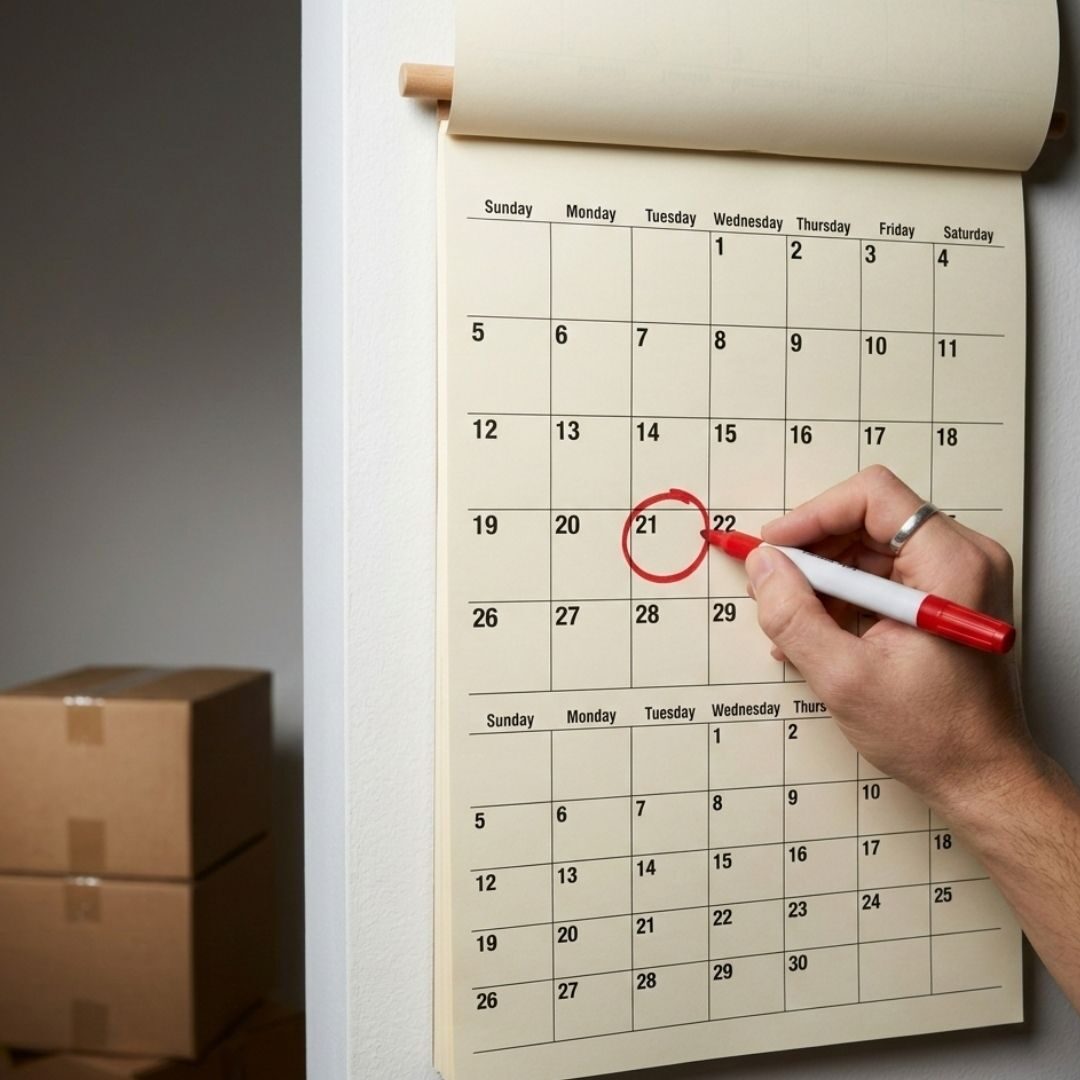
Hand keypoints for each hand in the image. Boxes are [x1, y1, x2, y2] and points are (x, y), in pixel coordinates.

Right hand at [747, 465, 1043, 820]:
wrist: (981, 776)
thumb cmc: (933, 734)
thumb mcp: (844, 676)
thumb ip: (794, 615)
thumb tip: (762, 566)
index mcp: (951, 565)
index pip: (874, 496)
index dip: (814, 515)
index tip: (775, 547)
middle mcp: (963, 559)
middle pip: (869, 519)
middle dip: (813, 552)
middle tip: (774, 587)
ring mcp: (957, 578)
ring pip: (870, 548)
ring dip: (823, 578)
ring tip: (792, 621)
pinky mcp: (944, 598)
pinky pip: (882, 575)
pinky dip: (844, 596)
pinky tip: (817, 632)